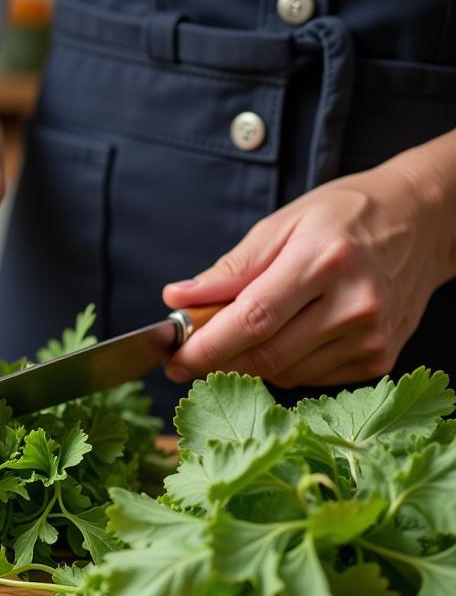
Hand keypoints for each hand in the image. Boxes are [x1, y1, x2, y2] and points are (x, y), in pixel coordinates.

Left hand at [162, 154, 455, 387]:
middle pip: (267, 354)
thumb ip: (230, 268)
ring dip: (249, 365)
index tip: (173, 358)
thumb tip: (178, 298)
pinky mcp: (379, 359)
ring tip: (236, 341)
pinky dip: (284, 367)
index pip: (253, 319)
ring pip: (286, 373)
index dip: (207, 346)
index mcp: (324, 261)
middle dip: (217, 363)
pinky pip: (311, 378)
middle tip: (184, 362)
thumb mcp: (282, 224)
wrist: (423, 222)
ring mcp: (371, 336)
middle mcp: (354, 303)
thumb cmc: (345, 217)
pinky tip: (284, 341)